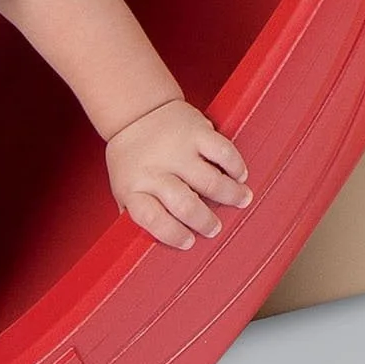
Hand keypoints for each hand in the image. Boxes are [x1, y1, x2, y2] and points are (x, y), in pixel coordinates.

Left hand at [104, 98, 251, 249]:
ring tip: (241, 200)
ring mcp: (177, 149)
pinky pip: (222, 151)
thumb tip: (147, 251)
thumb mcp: (123, 188)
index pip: (152, 219)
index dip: (172, 234)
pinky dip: (235, 166)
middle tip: (215, 228)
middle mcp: (155, 170)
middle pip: (185, 204)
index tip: (189, 243)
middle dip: (205, 221)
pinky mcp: (196, 130)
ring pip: (209, 180)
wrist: (136, 112)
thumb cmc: (133, 160)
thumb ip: (136, 215)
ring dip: (230, 195)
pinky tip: (239, 175)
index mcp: (134, 188)